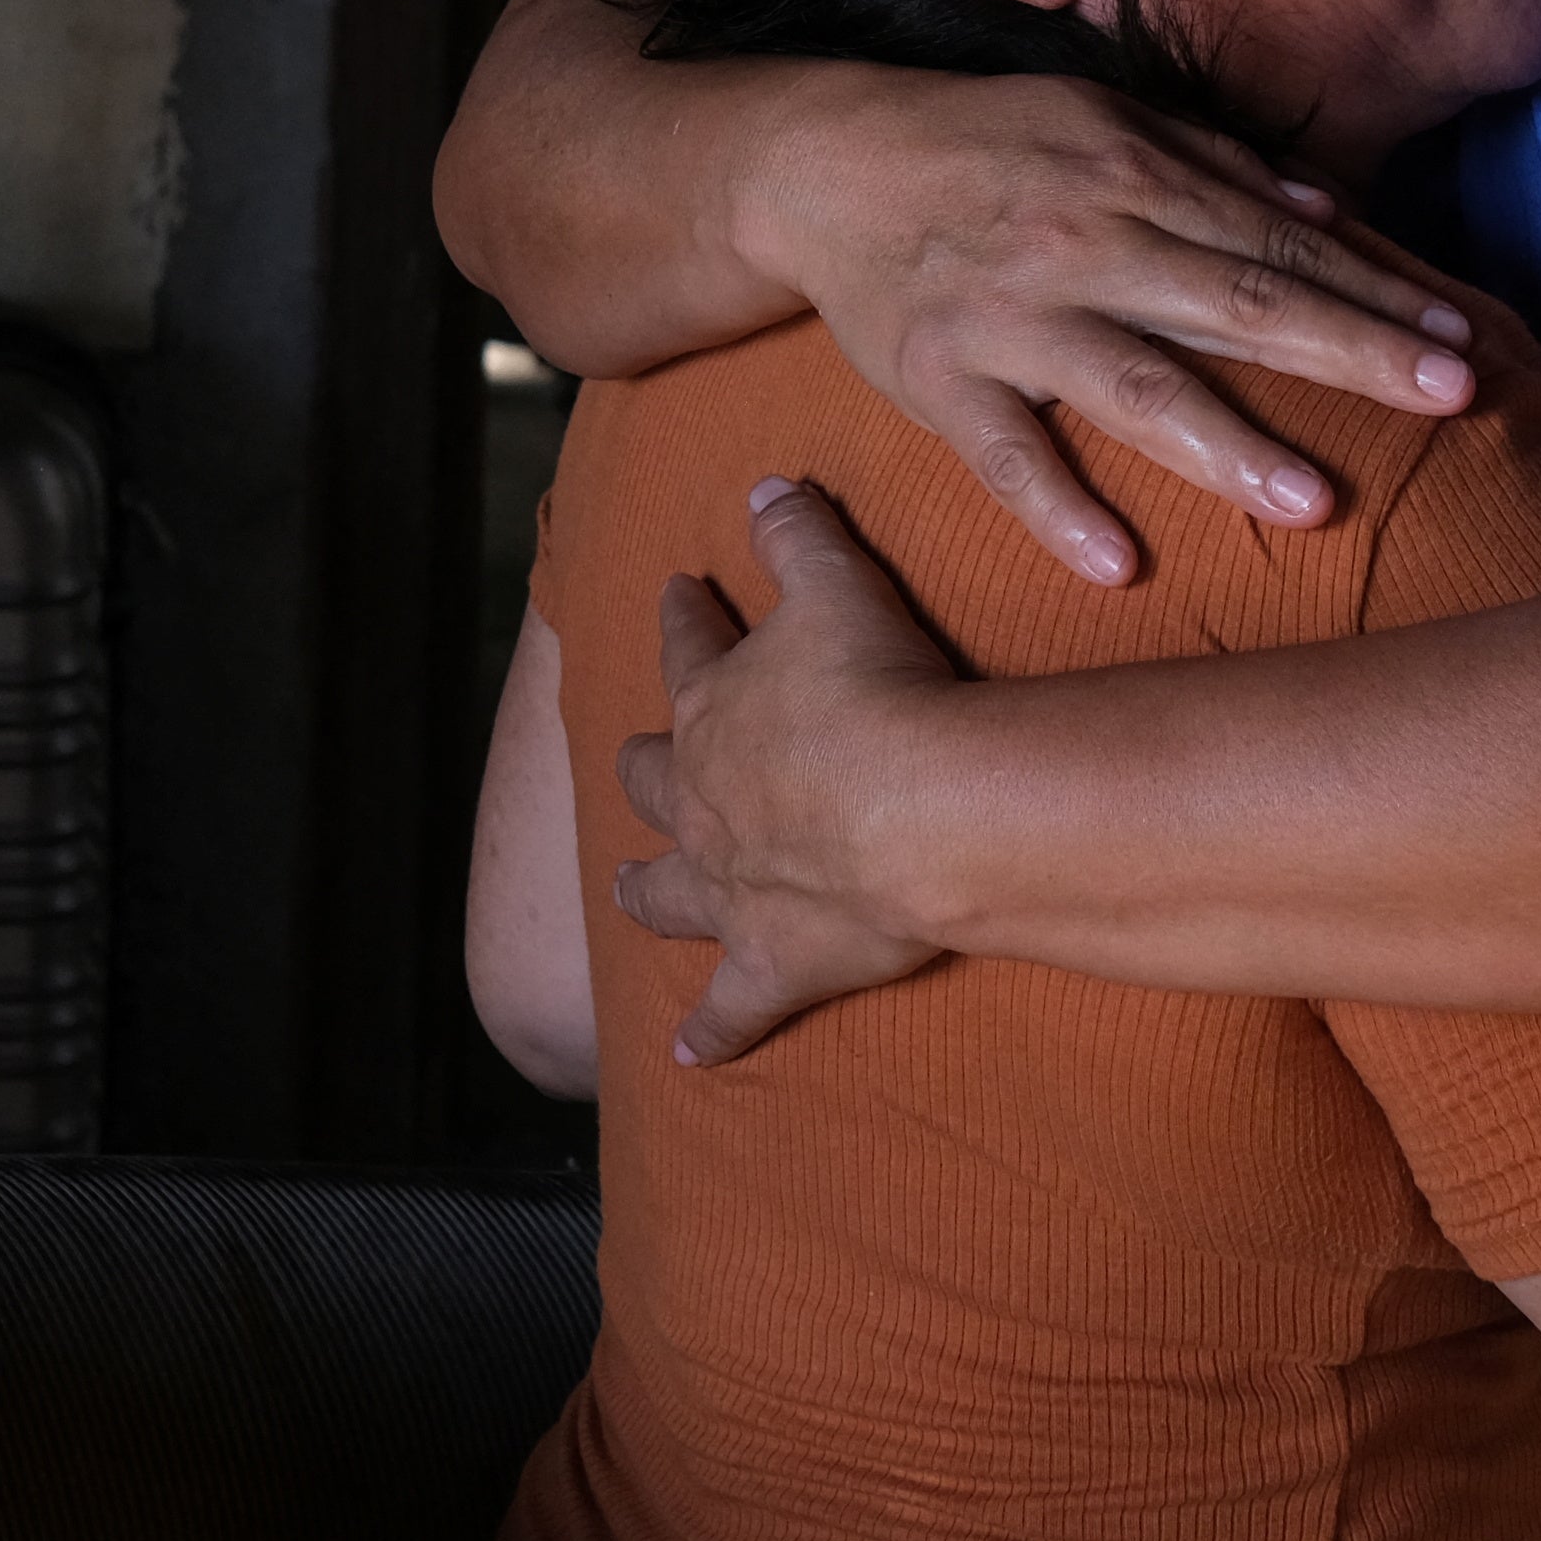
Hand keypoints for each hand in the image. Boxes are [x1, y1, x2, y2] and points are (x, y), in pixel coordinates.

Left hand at [607, 479, 968, 1063]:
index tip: (679, 593)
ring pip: (666, 892)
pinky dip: (712, 1032)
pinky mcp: (769, 964)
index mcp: (715, 707)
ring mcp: (729, 888)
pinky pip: (731, 1009)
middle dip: (643, 766)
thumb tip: (763, 483)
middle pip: (654, 779)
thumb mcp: (837, 583)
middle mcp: (703, 802)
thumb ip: (798, 532)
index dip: (686, 619)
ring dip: (646, 890)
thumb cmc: (877, 689)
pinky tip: (691, 1057)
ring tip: (627, 892)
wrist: (913, 811)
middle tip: (633, 759)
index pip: (689, 649)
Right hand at [745, 74, 1476, 587]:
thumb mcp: (1105, 120)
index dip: (1374, 291)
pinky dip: (1057, 508)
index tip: (1463, 339)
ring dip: (1226, 445)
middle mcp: (1084, 240)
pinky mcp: (939, 376)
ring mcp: (1010, 314)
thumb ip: (1218, 168)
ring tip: (1314, 505)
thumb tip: (1332, 212)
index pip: (1278, 244)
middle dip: (1349, 352)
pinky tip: (1119, 565)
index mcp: (1137, 174)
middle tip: (1451, 398)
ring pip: (1133, 384)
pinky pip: (1004, 452)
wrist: (827, 161)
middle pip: (1236, 303)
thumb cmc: (990, 146)